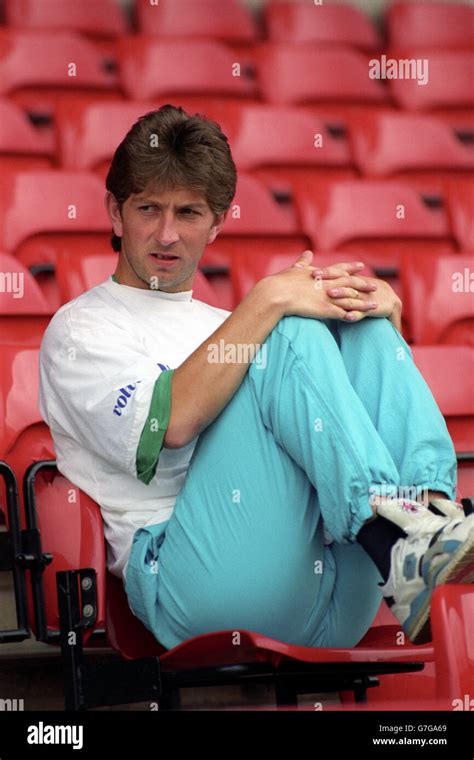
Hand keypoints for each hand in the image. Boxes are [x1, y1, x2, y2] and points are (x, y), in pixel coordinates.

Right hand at [261, 251, 379, 321]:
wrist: (275, 293)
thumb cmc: (281, 282)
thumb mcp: (294, 269)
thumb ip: (303, 262)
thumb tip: (307, 253)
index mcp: (321, 274)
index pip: (340, 269)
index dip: (351, 268)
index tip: (361, 266)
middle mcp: (327, 284)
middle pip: (350, 283)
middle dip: (364, 285)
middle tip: (376, 285)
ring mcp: (327, 297)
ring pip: (350, 299)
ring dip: (363, 303)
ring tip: (376, 305)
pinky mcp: (324, 309)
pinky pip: (341, 313)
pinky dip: (351, 316)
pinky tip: (360, 319)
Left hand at [313, 263, 401, 328]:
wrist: (392, 305)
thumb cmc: (367, 297)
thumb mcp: (353, 289)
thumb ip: (338, 285)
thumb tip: (319, 284)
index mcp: (354, 280)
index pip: (339, 272)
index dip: (325, 270)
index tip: (310, 270)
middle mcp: (360, 287)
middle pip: (343, 279)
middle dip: (329, 277)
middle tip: (314, 276)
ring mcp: (367, 298)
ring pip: (352, 295)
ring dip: (341, 294)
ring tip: (330, 294)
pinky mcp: (375, 309)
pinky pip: (364, 313)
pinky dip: (356, 315)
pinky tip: (348, 317)